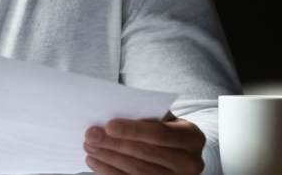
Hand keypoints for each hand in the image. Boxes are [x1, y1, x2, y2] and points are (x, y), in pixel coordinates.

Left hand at [83, 112, 205, 174]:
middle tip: (90, 135)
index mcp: (192, 137)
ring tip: (89, 147)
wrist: (180, 152)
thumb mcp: (164, 118)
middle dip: (115, 144)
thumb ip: (147, 116)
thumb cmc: (166, 128)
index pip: (161, 134)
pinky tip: (95, 163)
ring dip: (109, 159)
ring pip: (139, 171)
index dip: (133, 130)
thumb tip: (115, 112)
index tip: (108, 125)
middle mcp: (190, 162)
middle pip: (147, 154)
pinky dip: (111, 172)